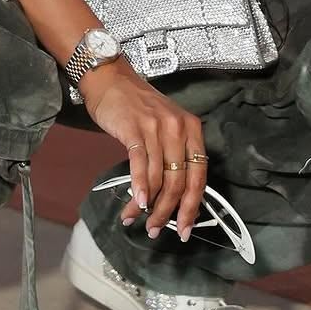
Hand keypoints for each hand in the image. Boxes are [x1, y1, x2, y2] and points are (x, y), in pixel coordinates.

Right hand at [81, 60, 206, 241]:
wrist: (111, 80)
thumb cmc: (138, 105)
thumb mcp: (167, 126)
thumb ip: (174, 156)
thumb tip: (173, 197)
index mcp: (192, 129)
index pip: (199, 176)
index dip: (193, 206)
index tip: (185, 228)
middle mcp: (178, 128)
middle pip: (178, 182)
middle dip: (168, 212)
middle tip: (156, 229)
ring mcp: (156, 128)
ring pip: (158, 178)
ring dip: (148, 206)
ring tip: (136, 219)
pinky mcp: (134, 129)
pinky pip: (140, 165)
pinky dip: (139, 187)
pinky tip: (136, 202)